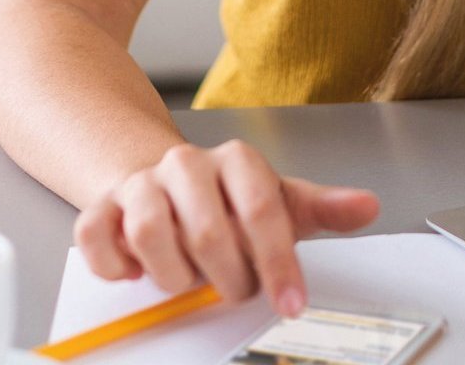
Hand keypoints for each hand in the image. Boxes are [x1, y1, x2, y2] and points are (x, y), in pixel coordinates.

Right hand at [74, 139, 379, 315]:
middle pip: (207, 230)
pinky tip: (135, 273)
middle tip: (234, 290)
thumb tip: (368, 206)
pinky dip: (115, 266)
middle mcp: (187, 164)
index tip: (290, 303)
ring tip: (188, 279)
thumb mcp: (281, 202)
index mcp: (238, 161)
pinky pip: (96, 239)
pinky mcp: (100, 207)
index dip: (278, 263)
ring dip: (173, 275)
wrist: (167, 182)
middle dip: (226, 277)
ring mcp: (141, 184)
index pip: (262, 211)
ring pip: (150, 234)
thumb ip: (324, 209)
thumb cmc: (230, 199)